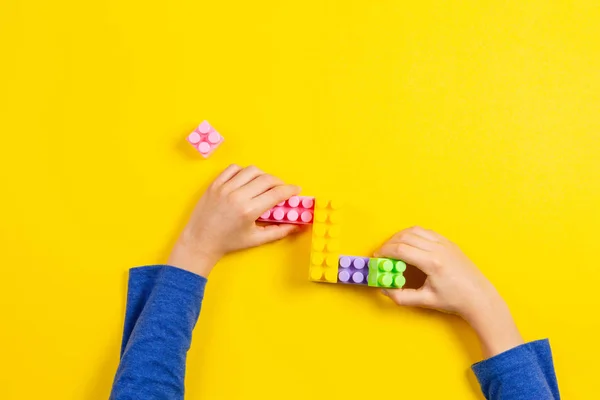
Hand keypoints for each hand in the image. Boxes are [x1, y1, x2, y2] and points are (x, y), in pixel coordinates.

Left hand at [168, 165, 301, 276]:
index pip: (277, 193)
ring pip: (251, 170)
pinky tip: (246, 180)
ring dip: (262, 175)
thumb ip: (279, 231)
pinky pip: (233, 168)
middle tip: (282, 188)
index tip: (296, 190)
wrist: (200, 241)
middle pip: (267, 179)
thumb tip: (297, 225)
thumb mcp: (256, 240)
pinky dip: (243, 171)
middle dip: (279, 182)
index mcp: (249, 210)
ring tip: (264, 184)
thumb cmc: (229, 242)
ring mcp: (224, 187)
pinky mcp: (215, 184)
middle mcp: (237, 196)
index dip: (290, 190)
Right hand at [374, 226, 523, 357]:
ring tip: (393, 248)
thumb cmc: (454, 300)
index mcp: (433, 262)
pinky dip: (413, 235)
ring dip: (400, 236)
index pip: (401, 249)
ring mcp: (445, 243)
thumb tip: (384, 288)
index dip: (385, 252)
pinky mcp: (449, 243)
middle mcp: (439, 248)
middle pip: (405, 236)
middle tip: (382, 253)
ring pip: (415, 230)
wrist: (479, 297)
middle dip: (389, 243)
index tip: (377, 257)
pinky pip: (426, 232)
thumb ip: (401, 296)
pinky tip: (409, 245)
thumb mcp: (425, 301)